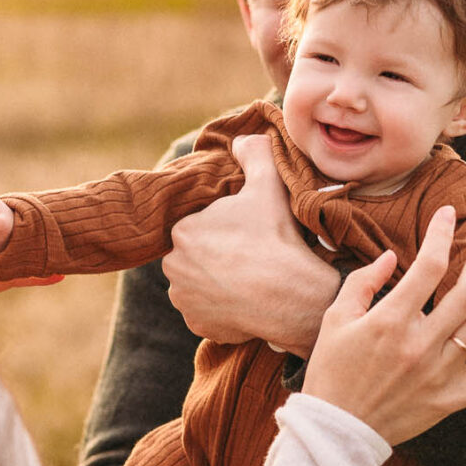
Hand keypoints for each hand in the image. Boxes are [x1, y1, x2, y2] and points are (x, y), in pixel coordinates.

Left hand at [162, 133, 338, 351]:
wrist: (291, 294)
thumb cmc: (276, 238)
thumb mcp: (268, 184)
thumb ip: (254, 153)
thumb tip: (243, 139)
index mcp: (182, 231)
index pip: (199, 227)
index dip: (224, 229)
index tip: (248, 234)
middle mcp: (173, 267)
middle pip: (195, 257)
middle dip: (216, 256)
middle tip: (249, 256)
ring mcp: (184, 301)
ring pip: (198, 286)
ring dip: (216, 283)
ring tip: (248, 279)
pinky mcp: (198, 326)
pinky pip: (207, 314)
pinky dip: (222, 309)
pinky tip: (245, 301)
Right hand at [302, 206, 465, 444]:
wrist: (336, 430)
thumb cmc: (332, 371)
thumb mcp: (334, 320)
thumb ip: (363, 282)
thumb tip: (392, 256)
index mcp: (390, 321)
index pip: (427, 265)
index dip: (441, 233)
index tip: (448, 214)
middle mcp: (420, 344)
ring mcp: (439, 373)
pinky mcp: (450, 400)